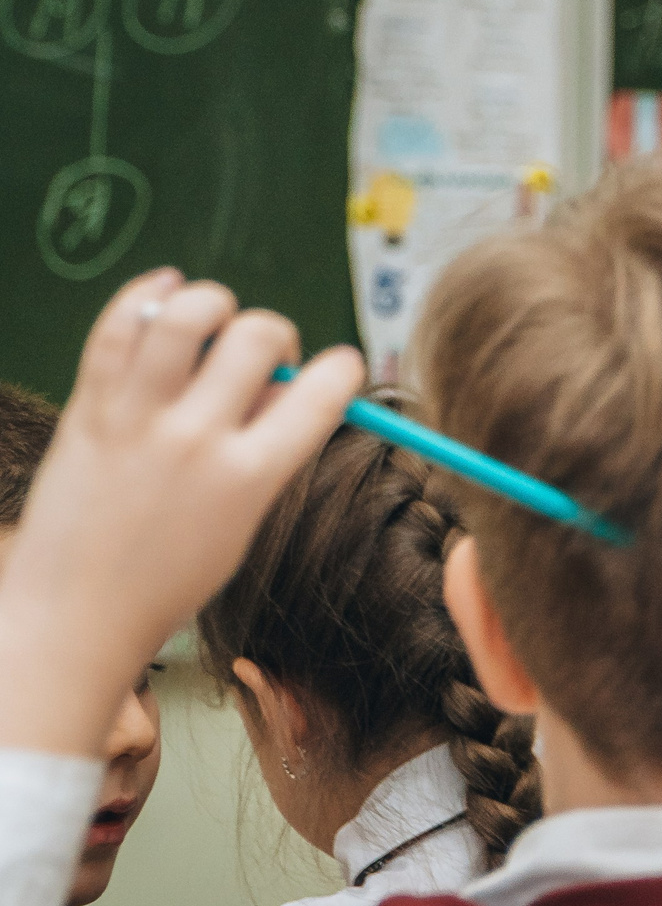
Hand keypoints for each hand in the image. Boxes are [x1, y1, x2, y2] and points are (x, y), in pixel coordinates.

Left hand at [0, 271, 363, 757]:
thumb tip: (285, 384)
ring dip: (211, 304)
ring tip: (208, 323)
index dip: (344, 369)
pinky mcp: (88, 410)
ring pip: (186, 315)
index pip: (324, 391)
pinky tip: (163, 293)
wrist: (74, 613)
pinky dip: (147, 295)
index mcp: (250, 477)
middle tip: (259, 357)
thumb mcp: (242, 523)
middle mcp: (196, 439)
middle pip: (257, 336)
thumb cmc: (166, 579)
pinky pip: (118, 327)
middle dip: (274, 333)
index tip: (338, 368)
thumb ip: (268, 452)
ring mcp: (138, 421)